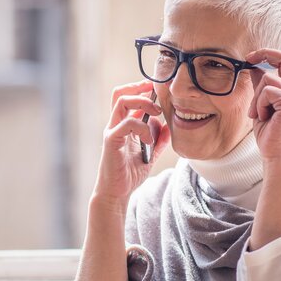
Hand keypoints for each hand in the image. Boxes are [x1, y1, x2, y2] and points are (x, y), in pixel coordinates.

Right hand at [93, 81, 170, 204]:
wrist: (117, 192)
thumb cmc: (129, 174)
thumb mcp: (150, 154)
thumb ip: (159, 139)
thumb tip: (168, 125)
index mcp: (123, 125)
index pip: (127, 97)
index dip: (141, 89)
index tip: (157, 89)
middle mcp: (115, 125)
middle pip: (121, 93)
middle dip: (140, 88)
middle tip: (157, 95)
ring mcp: (112, 131)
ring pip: (122, 102)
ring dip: (143, 103)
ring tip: (157, 113)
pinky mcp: (112, 141)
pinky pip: (126, 124)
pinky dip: (142, 128)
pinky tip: (150, 140)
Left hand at [245, 49, 280, 163]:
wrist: (276, 153)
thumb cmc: (270, 132)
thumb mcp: (261, 105)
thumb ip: (261, 87)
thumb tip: (254, 67)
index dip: (269, 54)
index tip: (251, 57)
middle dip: (265, 53)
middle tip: (248, 58)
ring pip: (268, 79)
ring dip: (256, 98)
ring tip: (259, 114)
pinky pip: (266, 92)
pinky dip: (259, 105)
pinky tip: (264, 117)